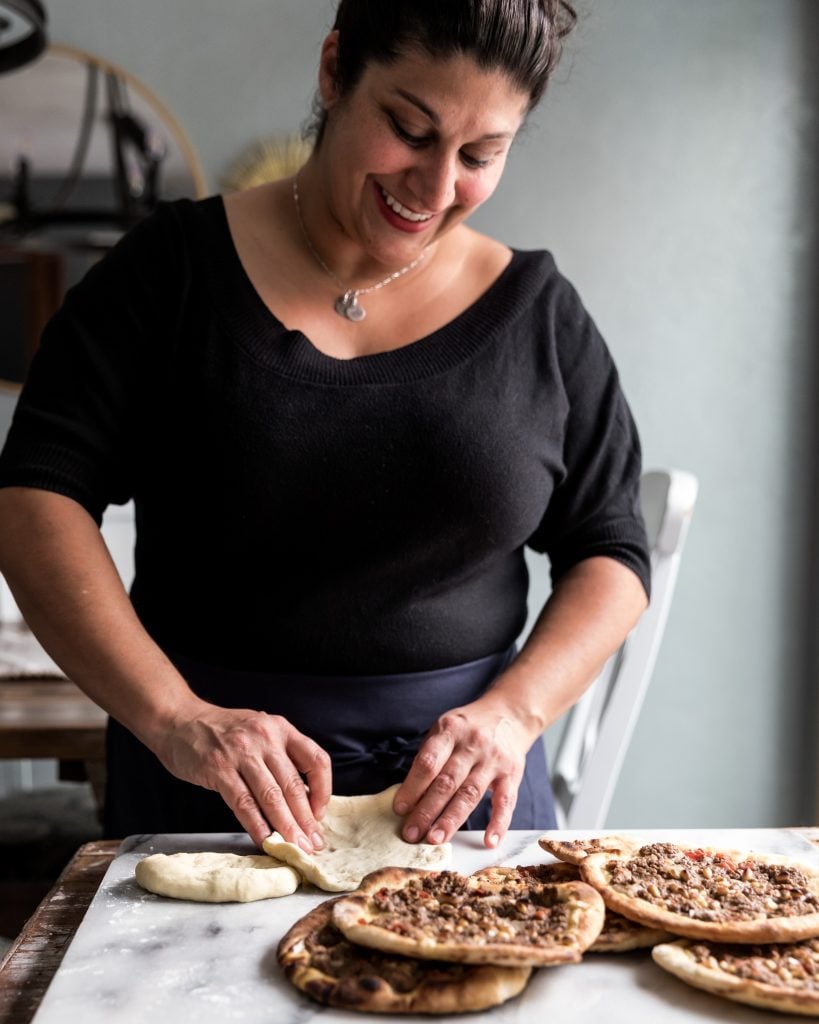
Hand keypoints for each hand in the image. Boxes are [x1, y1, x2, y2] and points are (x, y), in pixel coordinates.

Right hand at [152, 699, 331, 849]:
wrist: (179, 720)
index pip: (316, 760)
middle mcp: (265, 737)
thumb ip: (280, 757)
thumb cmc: (222, 731)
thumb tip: (302, 799)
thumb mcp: (259, 731)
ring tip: (294, 847)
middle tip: (313, 845)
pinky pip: (243, 802)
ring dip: (285, 827)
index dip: (323, 790)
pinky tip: (264, 840)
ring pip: (271, 796)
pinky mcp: (218, 768)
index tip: (320, 814)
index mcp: (281, 728)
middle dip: (306, 820)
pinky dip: (256, 825)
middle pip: (293, 785)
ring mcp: (241, 752)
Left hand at [392, 694, 531, 849]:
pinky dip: (498, 823)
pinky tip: (489, 841)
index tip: (400, 809)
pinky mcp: (512, 774)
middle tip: (412, 832)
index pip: (428, 762)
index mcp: (450, 730)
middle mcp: (472, 744)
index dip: (413, 787)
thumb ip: (430, 757)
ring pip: (470, 793)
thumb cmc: (469, 727)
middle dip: (427, 810)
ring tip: (436, 839)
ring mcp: (493, 760)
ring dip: (452, 819)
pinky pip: (506, 802)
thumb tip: (409, 795)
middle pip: (447, 781)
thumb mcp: (445, 729)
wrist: (509, 714)